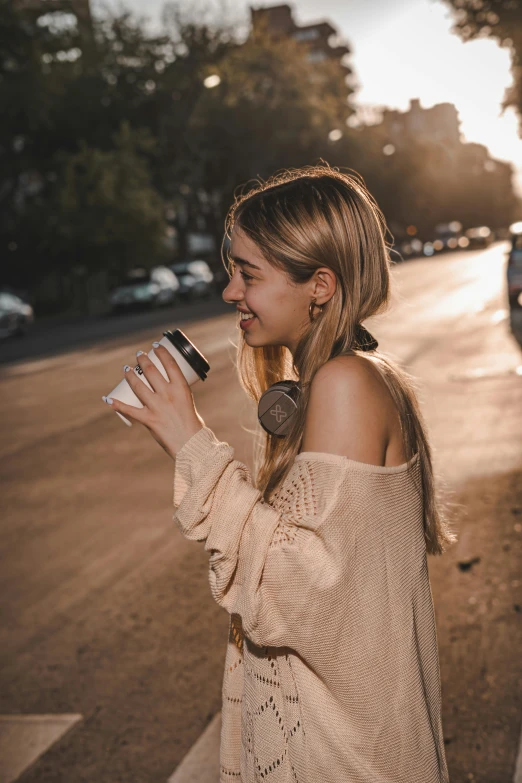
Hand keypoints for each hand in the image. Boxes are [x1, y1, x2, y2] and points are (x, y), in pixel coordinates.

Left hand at [102, 344, 204, 458]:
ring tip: (126, 369)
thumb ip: (176, 394)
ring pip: (138, 386)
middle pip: (151, 371)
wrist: (191, 444)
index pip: (170, 364)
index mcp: (182, 388)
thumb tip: (165, 388)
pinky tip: (108, 399)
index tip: (156, 346)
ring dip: (129, 375)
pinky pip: (129, 410)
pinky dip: (117, 404)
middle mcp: (168, 394)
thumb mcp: (188, 402)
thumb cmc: (193, 424)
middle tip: (139, 355)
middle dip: (142, 360)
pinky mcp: (149, 420)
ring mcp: (157, 407)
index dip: (161, 352)